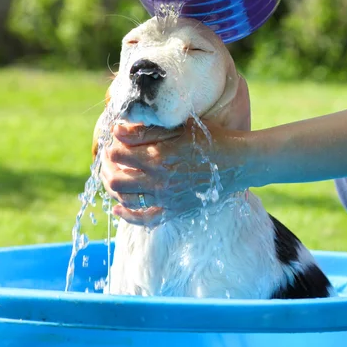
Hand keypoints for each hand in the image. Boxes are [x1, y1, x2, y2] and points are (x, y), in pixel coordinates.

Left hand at [101, 120, 244, 225]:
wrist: (238, 162)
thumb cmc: (211, 138)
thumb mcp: (179, 128)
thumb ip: (146, 130)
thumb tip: (116, 130)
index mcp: (158, 156)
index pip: (119, 153)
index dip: (112, 144)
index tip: (113, 139)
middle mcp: (159, 181)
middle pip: (116, 178)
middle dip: (107, 166)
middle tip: (108, 158)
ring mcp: (166, 198)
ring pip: (126, 198)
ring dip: (114, 187)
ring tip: (112, 175)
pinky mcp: (174, 210)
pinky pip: (145, 219)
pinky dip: (128, 214)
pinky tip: (118, 206)